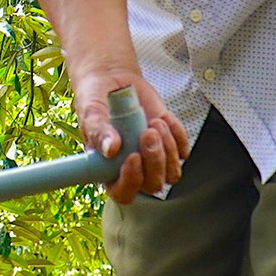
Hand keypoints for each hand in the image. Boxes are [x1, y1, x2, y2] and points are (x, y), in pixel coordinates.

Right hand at [74, 74, 190, 205]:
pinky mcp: (168, 144)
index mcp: (108, 171)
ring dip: (168, 149)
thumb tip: (111, 149)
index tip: (133, 156)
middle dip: (155, 160)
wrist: (113, 81)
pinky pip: (183, 151)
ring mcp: (152, 159)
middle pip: (152, 185)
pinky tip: (163, 118)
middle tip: (148, 132)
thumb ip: (98, 130)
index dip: (131, 181)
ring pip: (171, 173)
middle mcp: (132, 170)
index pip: (123, 193)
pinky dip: (178, 134)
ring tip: (155, 123)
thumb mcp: (91, 112)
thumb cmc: (96, 100)